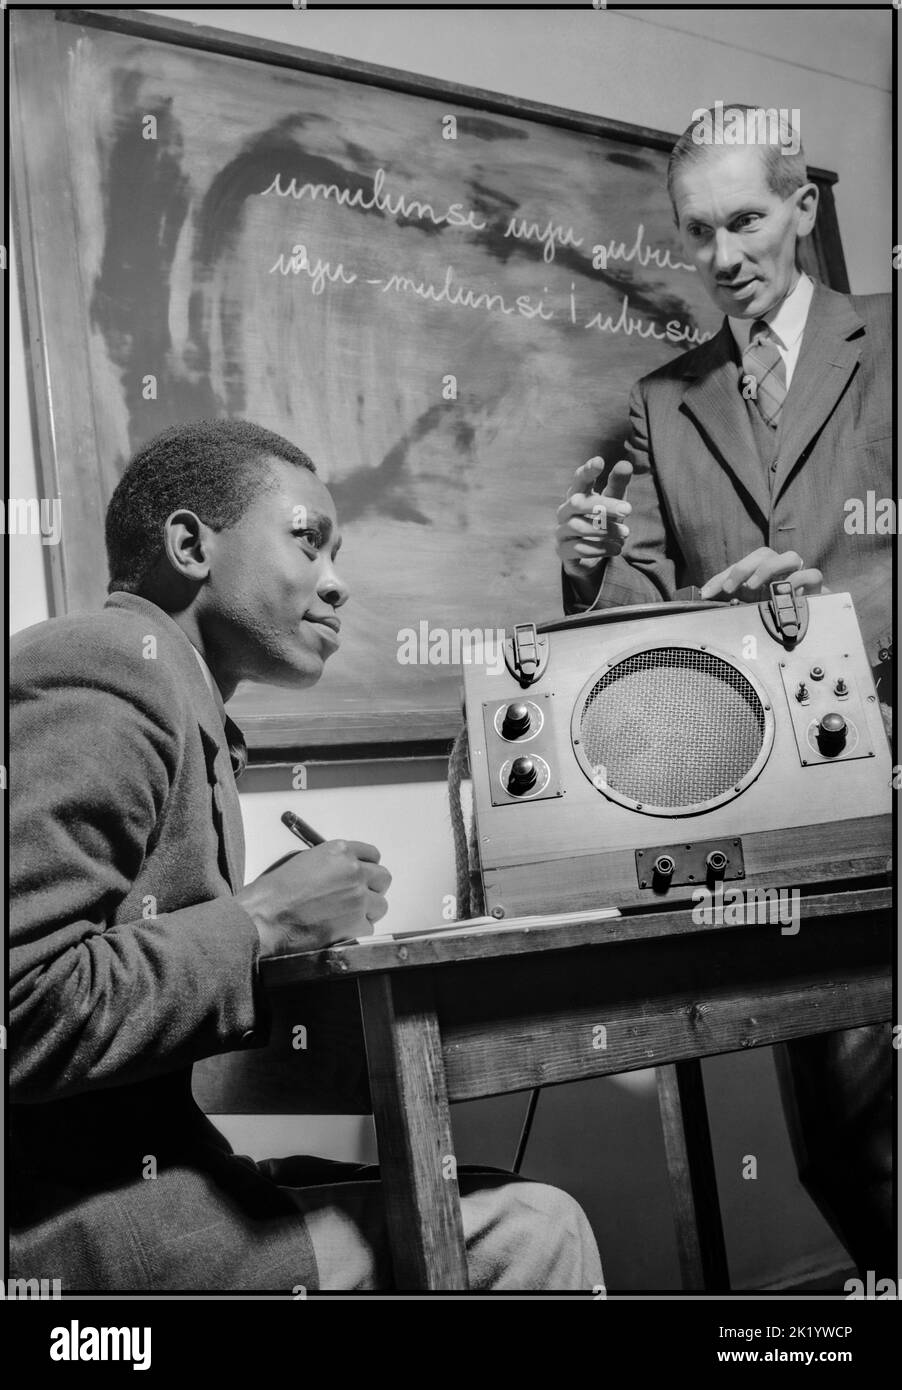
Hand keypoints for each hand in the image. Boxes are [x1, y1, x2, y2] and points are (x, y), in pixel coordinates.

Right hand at [237, 840, 391, 956]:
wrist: (264, 919)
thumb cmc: (273, 892)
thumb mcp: (301, 861)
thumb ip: (329, 863)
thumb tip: (342, 871)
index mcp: (339, 851)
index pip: (371, 854)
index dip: (366, 867)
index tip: (362, 875)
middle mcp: (354, 871)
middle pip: (383, 878)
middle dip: (372, 888)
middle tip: (357, 898)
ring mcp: (358, 898)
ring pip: (380, 905)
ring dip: (367, 912)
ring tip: (344, 918)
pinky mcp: (357, 924)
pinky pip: (369, 928)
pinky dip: (356, 932)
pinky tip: (337, 931)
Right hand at [556, 458, 632, 597]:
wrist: (592, 557)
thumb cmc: (603, 522)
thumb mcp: (613, 502)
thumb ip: (618, 484)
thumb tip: (626, 464)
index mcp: (577, 495)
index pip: (578, 480)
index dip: (587, 471)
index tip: (599, 461)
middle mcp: (565, 511)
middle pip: (578, 502)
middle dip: (604, 505)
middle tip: (629, 509)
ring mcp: (561, 531)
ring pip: (578, 527)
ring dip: (606, 530)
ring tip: (625, 533)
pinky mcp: (562, 551)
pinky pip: (578, 548)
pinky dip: (600, 548)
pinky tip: (616, 548)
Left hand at [700, 548, 824, 602]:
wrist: (807, 623)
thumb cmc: (775, 612)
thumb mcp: (748, 608)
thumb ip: (731, 602)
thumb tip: (706, 600)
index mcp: (762, 572)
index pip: (739, 567)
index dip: (720, 578)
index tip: (705, 594)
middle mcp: (780, 569)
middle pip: (763, 554)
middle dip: (742, 568)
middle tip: (728, 587)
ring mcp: (799, 574)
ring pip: (790, 557)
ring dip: (768, 569)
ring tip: (752, 586)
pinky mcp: (816, 586)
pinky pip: (812, 574)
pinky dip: (798, 581)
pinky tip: (785, 595)